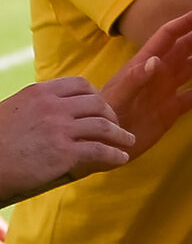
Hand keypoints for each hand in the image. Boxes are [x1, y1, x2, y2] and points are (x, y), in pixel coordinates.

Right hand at [0, 77, 135, 200]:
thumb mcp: (13, 114)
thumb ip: (39, 111)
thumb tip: (64, 118)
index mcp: (39, 93)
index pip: (80, 85)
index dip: (95, 96)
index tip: (101, 107)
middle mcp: (53, 106)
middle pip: (96, 104)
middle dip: (110, 115)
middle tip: (116, 126)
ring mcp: (60, 129)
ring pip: (103, 126)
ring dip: (119, 135)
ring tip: (127, 141)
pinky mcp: (64, 153)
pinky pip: (100, 151)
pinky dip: (115, 154)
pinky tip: (121, 159)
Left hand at [99, 7, 191, 161]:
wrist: (102, 147)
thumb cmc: (105, 119)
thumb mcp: (118, 98)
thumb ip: (136, 79)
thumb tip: (157, 59)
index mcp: (145, 64)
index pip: (168, 36)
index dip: (188, 22)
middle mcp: (158, 73)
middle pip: (186, 47)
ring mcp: (166, 91)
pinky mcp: (171, 110)